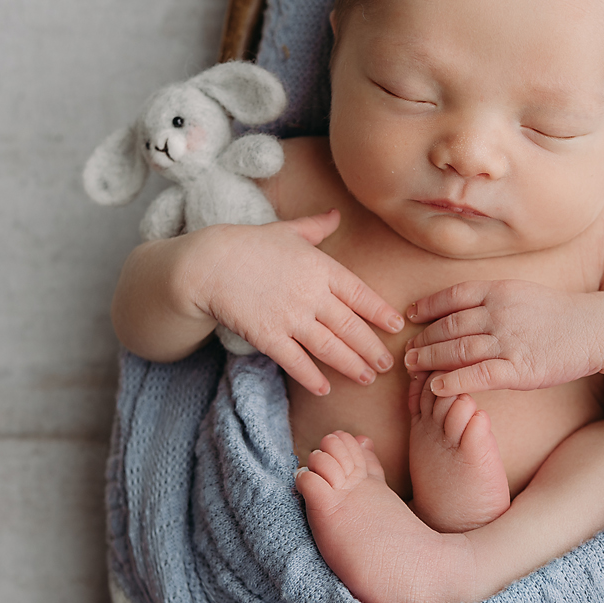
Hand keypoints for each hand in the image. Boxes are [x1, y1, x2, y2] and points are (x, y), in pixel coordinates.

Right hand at [196, 210, 403, 394]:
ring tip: (366, 377)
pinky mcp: (268, 337)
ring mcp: (291, 317)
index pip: (360, 294)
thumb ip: (315, 227)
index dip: (380, 312)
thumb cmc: (248, 244)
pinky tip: (324, 389)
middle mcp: (312, 295)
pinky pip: (296, 362)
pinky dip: (312, 377)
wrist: (207, 263)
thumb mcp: (287, 231)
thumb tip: (336, 213)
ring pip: (330, 348)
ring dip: (351, 365)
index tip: (396, 326)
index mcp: (321, 268)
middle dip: (372, 348)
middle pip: (351, 326)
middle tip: (387, 364)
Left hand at [404, 281, 598, 395]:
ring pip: (457, 350)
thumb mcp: (523, 294)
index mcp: (499, 291)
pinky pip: (478, 375)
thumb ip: (494, 300)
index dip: (428, 307)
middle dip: (423, 340)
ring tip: (413, 369)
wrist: (597, 328)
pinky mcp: (519, 368)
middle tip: (406, 353)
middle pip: (449, 326)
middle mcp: (499, 312)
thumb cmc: (560, 314)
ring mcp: (508, 341)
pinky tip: (437, 387)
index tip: (410, 316)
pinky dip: (453, 382)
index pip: (453, 296)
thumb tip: (465, 308)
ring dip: (430, 360)